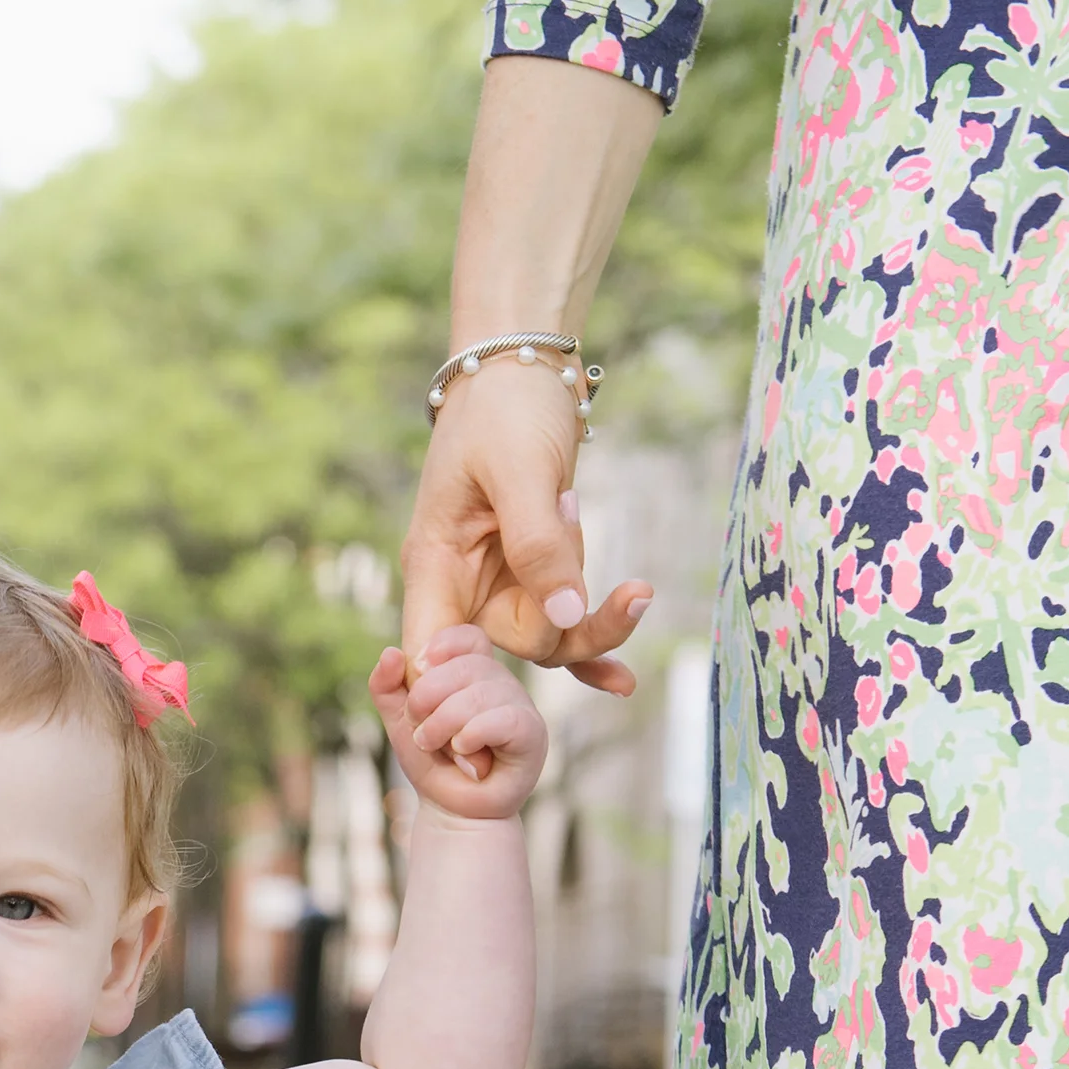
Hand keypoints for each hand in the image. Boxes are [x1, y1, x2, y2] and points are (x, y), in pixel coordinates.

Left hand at [372, 625, 549, 821]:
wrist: (453, 813)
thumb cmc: (433, 764)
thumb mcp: (401, 723)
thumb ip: (387, 688)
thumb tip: (390, 652)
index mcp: (475, 673)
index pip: (470, 638)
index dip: (445, 644)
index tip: (419, 666)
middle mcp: (502, 685)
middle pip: (469, 665)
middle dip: (430, 695)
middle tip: (420, 730)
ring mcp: (520, 707)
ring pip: (482, 693)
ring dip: (445, 722)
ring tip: (434, 746)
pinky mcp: (532, 735)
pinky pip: (504, 718)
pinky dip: (473, 734)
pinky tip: (463, 752)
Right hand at [399, 360, 649, 693]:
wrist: (525, 367)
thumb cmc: (506, 408)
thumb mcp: (520, 471)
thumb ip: (539, 545)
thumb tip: (563, 618)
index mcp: (434, 565)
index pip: (434, 656)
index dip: (461, 690)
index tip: (510, 700)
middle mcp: (463, 586)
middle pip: (508, 650)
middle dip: (563, 618)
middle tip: (593, 547)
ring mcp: (500, 583)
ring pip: (547, 638)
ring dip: (595, 620)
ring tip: (634, 584)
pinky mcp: (537, 574)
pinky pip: (563, 627)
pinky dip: (592, 649)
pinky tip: (621, 681)